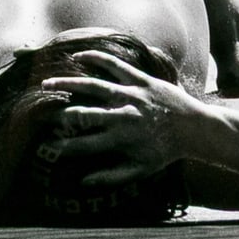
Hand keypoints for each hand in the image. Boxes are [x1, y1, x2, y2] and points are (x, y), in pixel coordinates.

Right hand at [41, 50, 204, 186]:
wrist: (195, 129)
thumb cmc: (165, 151)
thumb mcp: (140, 170)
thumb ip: (111, 177)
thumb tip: (84, 182)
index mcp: (121, 140)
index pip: (84, 145)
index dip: (64, 146)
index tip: (48, 147)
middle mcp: (123, 116)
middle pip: (83, 115)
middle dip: (61, 115)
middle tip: (43, 114)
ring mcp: (131, 95)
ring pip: (94, 86)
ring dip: (68, 83)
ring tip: (47, 83)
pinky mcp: (141, 80)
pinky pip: (116, 66)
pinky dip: (97, 58)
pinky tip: (79, 56)